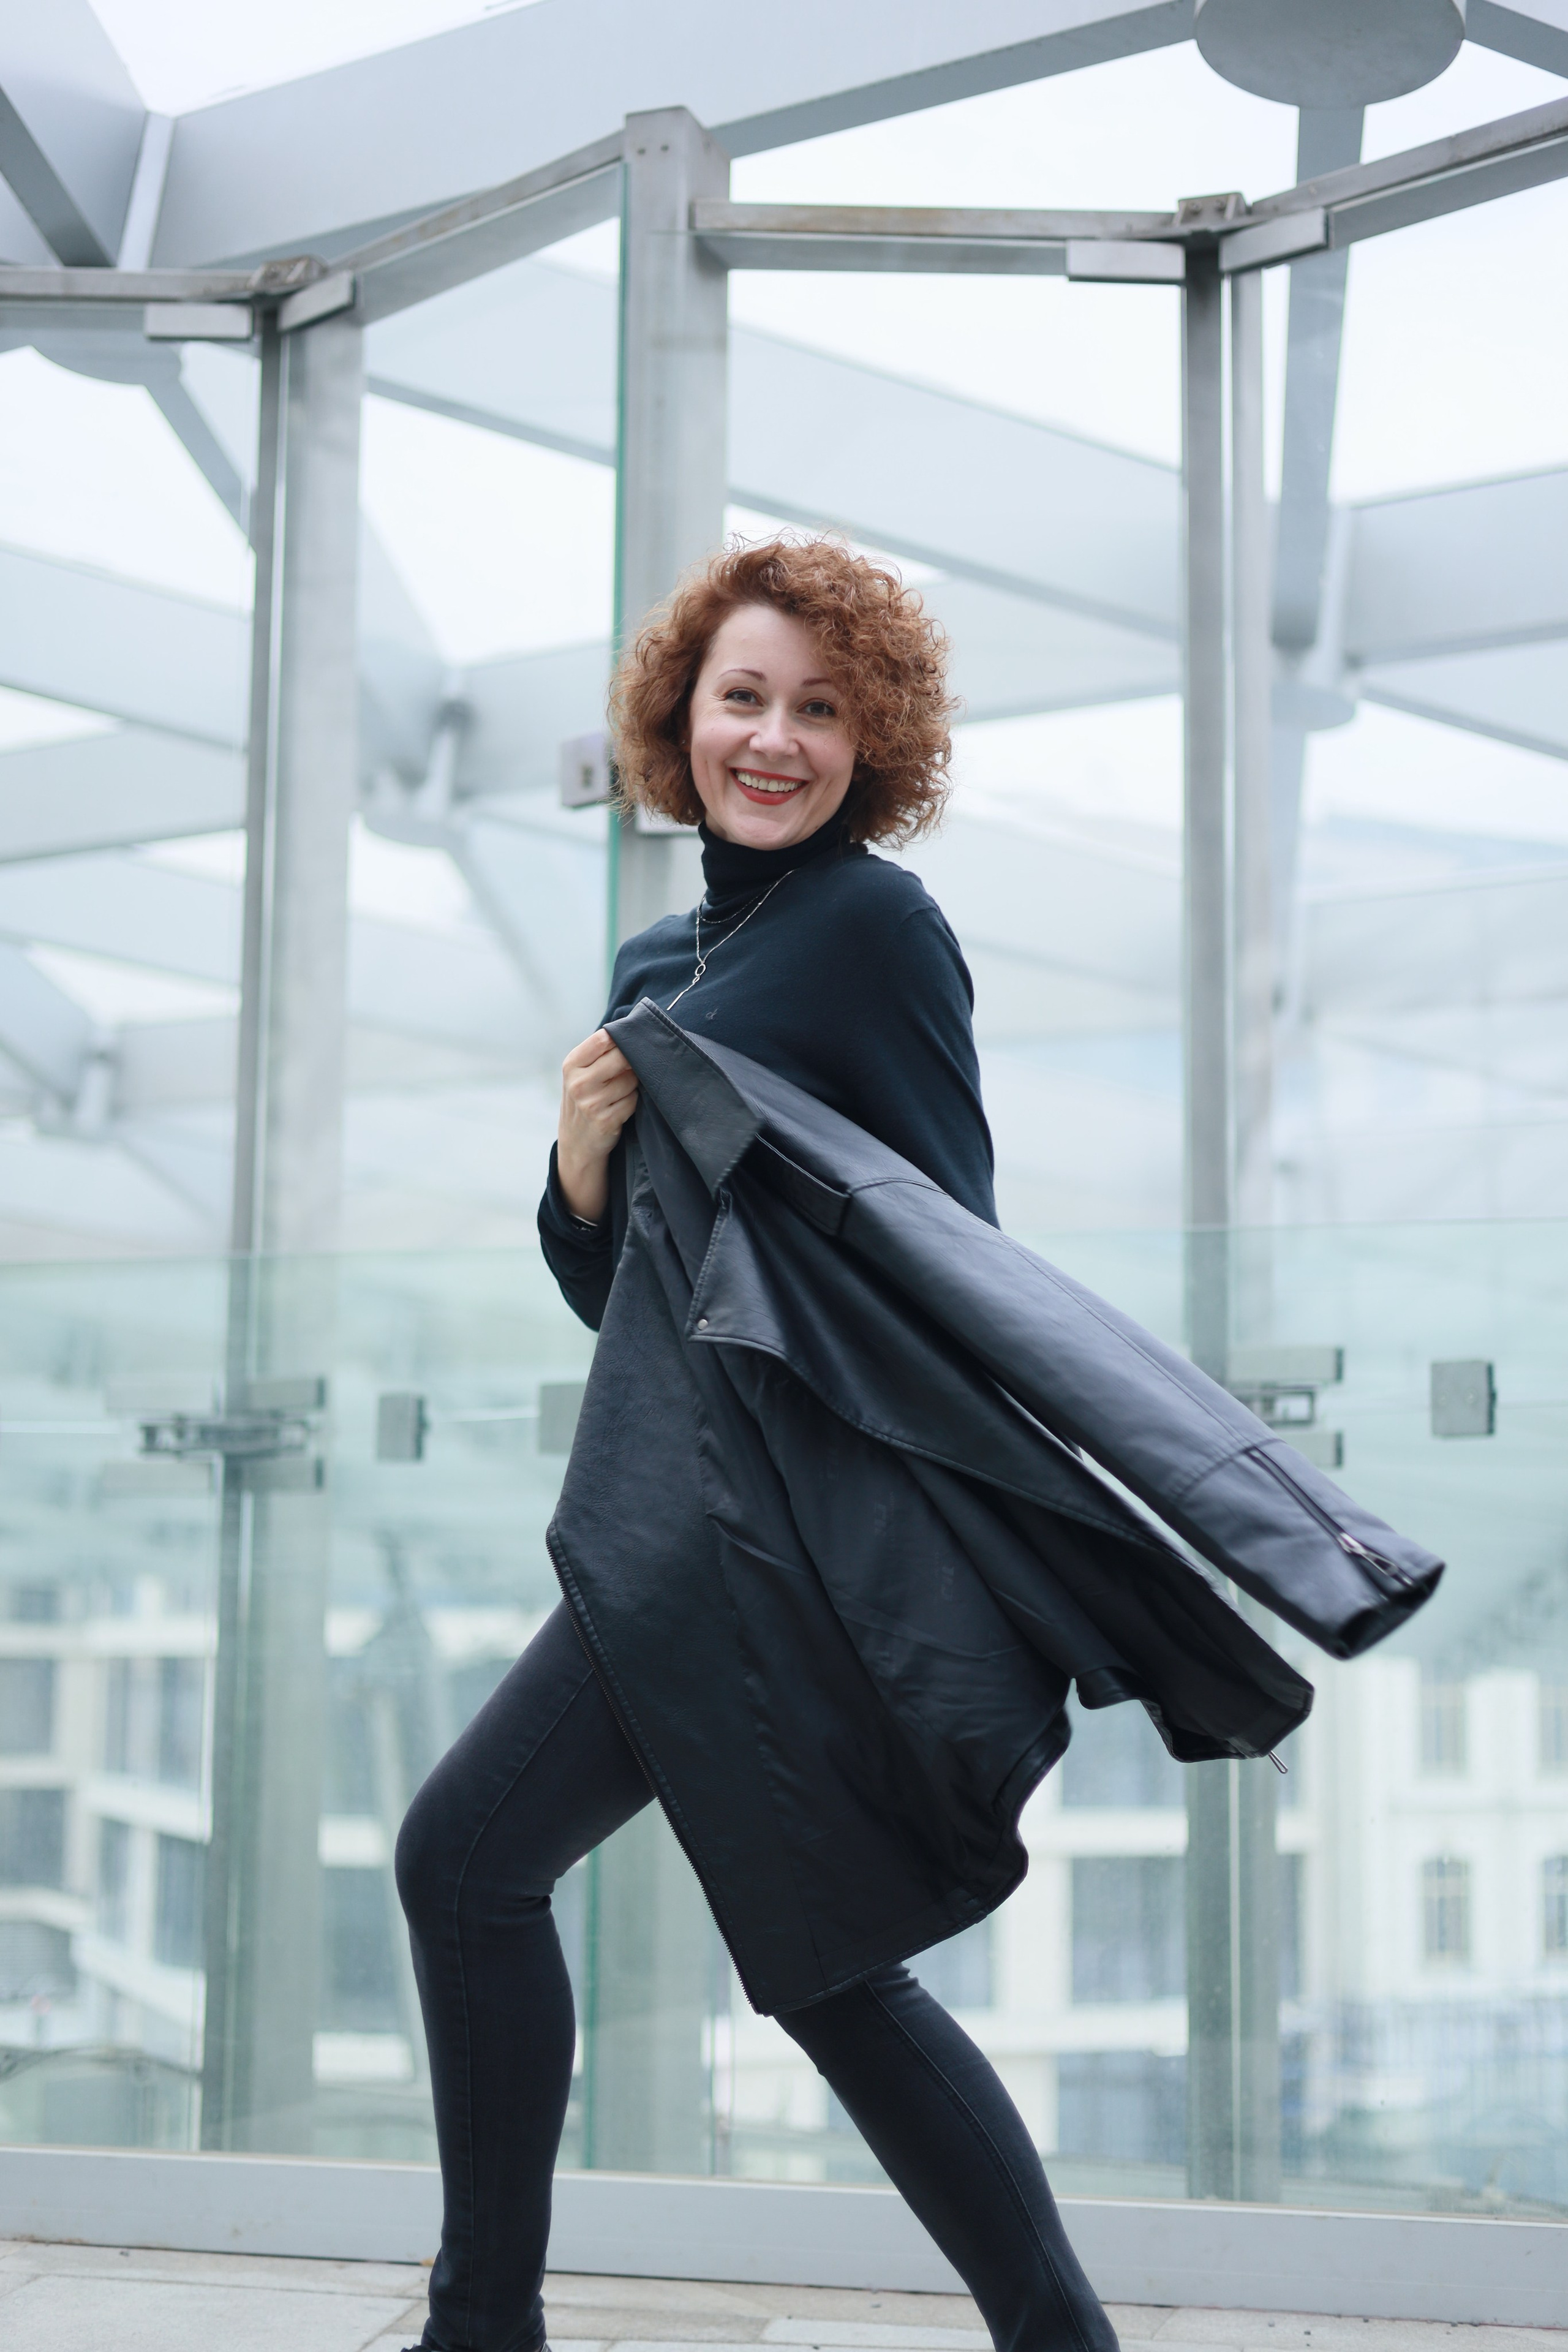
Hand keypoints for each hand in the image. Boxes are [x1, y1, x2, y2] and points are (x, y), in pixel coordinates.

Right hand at [557, 1030, 638, 1222]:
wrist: (576, 1142)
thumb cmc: (584, 1098)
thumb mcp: (579, 1073)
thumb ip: (599, 1053)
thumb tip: (633, 1030)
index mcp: (571, 1065)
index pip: (604, 1038)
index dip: (622, 1038)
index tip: (630, 1042)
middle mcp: (579, 1082)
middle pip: (622, 1057)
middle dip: (632, 1061)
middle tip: (630, 1069)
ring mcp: (591, 1103)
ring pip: (631, 1080)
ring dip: (632, 1085)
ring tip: (619, 1092)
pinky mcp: (605, 1120)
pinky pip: (633, 1101)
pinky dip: (631, 1102)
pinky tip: (620, 1107)